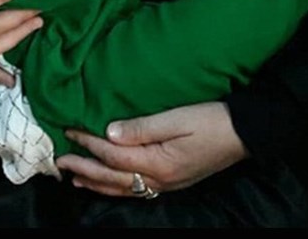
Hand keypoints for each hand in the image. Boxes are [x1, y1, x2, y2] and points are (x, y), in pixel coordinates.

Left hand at [55, 102, 248, 196]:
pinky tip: (110, 182)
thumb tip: (109, 132)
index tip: (70, 131)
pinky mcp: (174, 180)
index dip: (89, 143)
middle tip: (61, 160)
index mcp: (159, 162)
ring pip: (123, 188)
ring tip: (75, 177)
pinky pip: (137, 188)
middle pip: (113, 177)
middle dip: (85, 168)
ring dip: (97, 182)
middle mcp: (160, 179)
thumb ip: (142, 127)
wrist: (246, 133)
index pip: (113, 155)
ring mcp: (168, 183)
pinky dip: (116, 187)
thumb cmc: (213, 120)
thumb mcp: (178, 118)